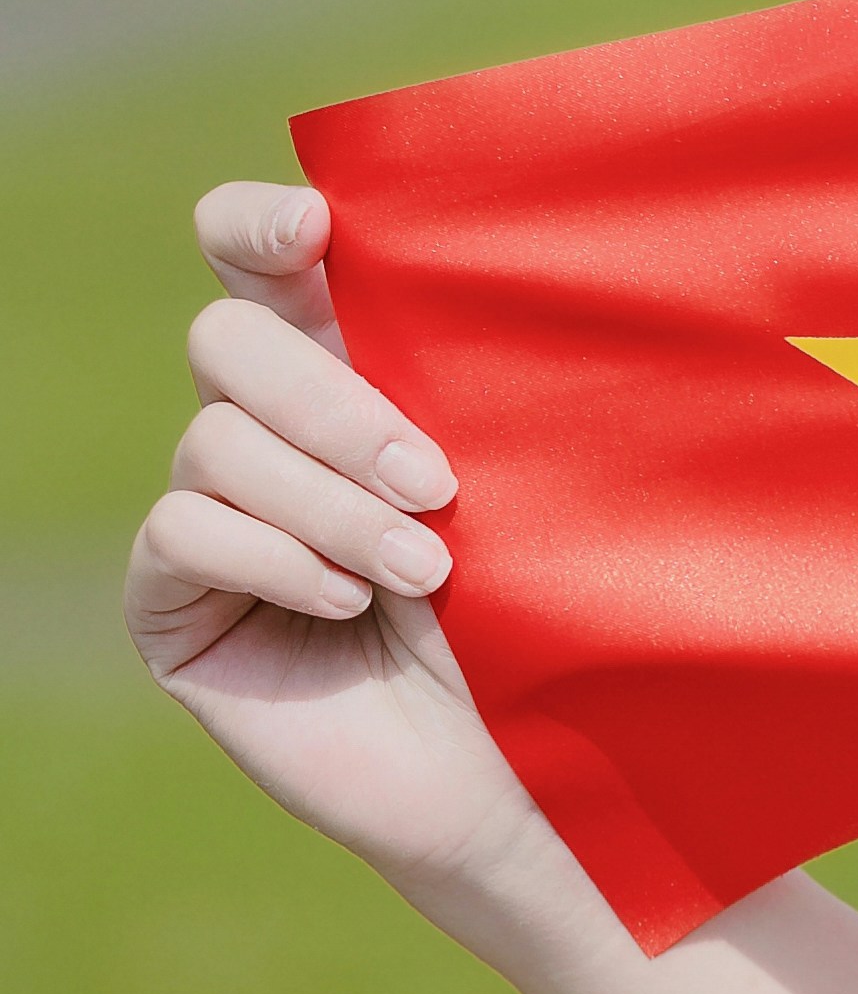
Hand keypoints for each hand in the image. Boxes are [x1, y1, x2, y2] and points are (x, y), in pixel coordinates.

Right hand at [126, 181, 551, 919]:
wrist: (525, 770)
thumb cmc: (546, 614)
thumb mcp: (520, 475)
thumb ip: (468, 375)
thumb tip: (476, 255)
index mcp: (347, 368)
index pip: (260, 257)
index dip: (261, 224)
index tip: (316, 231)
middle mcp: (266, 429)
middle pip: (226, 339)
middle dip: (332, 404)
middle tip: (436, 484)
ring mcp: (211, 514)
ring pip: (215, 441)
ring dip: (332, 505)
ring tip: (425, 574)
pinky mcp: (174, 603)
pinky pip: (182, 531)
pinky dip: (275, 559)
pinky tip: (349, 606)